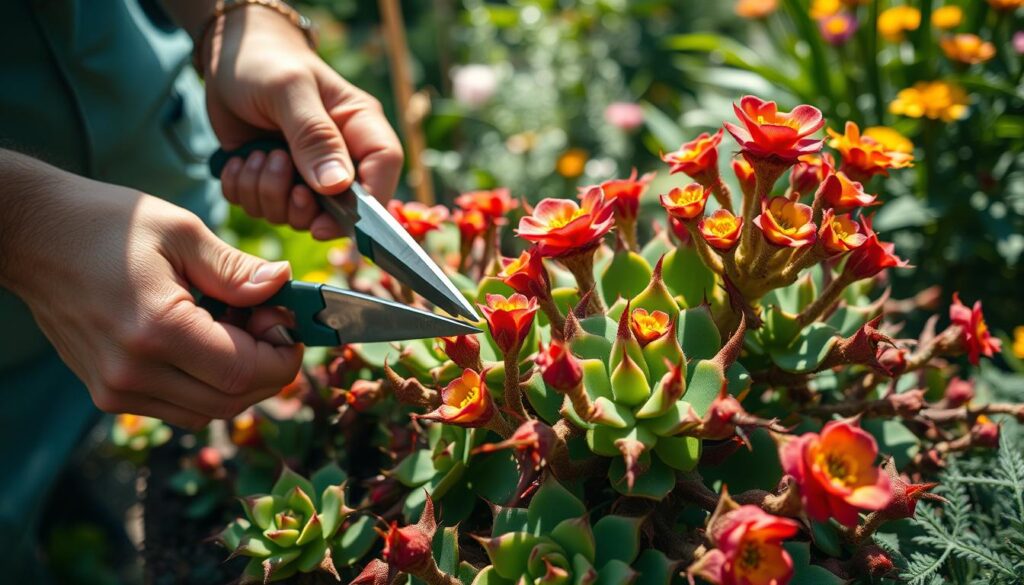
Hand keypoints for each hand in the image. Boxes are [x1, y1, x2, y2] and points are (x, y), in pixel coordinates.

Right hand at [0, 154, 302, 428]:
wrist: (32, 235)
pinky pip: (178, 406)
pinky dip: (206, 384)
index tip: (291, 326)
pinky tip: (205, 340)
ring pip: (207, 411)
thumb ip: (236, 269)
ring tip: (235, 327)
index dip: (282, 358)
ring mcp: (115, 389)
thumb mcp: (181, 232)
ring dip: (238, 380)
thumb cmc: (106, 224)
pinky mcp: (106, 392)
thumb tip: (284, 285)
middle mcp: (132, 373)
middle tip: (269, 323)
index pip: (245, 373)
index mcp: (156, 330)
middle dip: (267, 369)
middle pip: (231, 402)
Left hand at [202, 5, 403, 239]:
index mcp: (360, 127)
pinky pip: (265, 209)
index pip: (383, 171)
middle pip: (339, 210)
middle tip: (272, 165)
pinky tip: (240, 161)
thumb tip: (336, 187)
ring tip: (254, 155)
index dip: (362, 206)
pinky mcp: (278, 180)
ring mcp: (309, 173)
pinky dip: (245, 192)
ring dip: (265, 194)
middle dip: (298, 203)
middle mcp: (342, 156)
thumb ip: (313, 136)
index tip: (322, 223)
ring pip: (297, 215)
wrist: (230, 57)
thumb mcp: (288, 90)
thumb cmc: (266, 61)